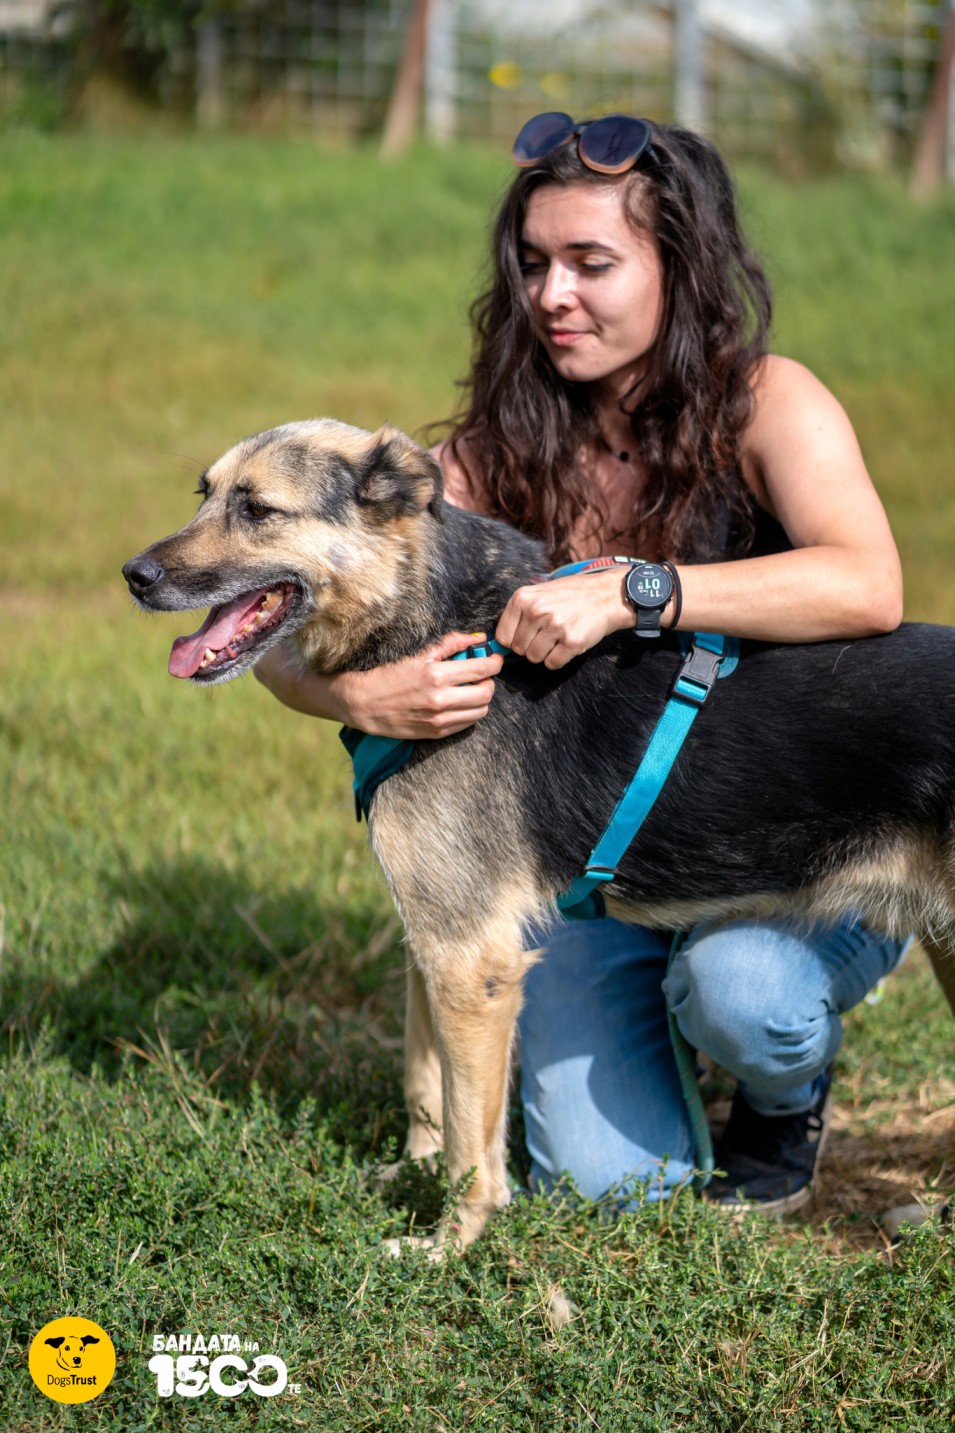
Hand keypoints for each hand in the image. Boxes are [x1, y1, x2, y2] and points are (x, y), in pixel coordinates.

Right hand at [254, 633, 502, 739]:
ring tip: (468, 690)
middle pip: (487, 693)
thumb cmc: (389, 674)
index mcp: (437, 675)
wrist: (363, 703)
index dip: (494, 663)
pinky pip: (467, 724)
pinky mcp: (436, 733)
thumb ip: (451, 645)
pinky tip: (457, 703)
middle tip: (481, 675)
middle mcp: (441, 700)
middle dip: (489, 681)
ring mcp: (439, 720)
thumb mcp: (418, 654)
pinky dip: (468, 713)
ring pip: (480, 711)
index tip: (494, 659)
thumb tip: (477, 638)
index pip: (483, 669)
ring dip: (480, 699)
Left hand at [495, 569, 631, 668]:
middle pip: (519, 649)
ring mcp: (555, 626)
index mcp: (523, 598)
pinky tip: (567, 644)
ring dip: (545, 653)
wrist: (605, 595)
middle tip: (548, 633)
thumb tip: (498, 645)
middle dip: (531, 646)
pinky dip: (559, 659)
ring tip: (558, 637)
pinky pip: (552, 664)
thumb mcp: (538, 594)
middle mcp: (537, 611)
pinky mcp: (572, 641)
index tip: (527, 635)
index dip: (514, 640)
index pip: (503, 637)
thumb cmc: (569, 596)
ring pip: (534, 658)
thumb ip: (518, 614)